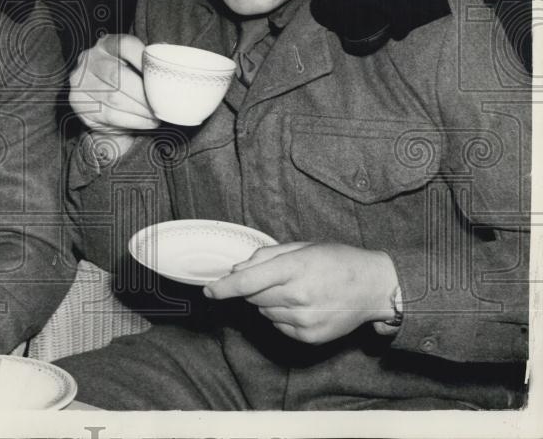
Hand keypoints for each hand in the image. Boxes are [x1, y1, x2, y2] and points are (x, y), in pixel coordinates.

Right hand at [68, 34, 158, 133]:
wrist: (100, 102)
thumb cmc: (125, 79)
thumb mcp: (133, 64)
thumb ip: (150, 60)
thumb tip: (174, 57)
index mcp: (105, 44)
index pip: (125, 45)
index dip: (144, 58)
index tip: (162, 73)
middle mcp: (89, 60)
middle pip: (118, 76)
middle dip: (144, 93)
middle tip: (162, 104)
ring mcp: (81, 83)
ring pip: (114, 98)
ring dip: (140, 110)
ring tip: (157, 115)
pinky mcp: (80, 105)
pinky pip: (110, 115)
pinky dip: (133, 121)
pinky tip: (146, 122)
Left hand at [203, 242, 399, 343]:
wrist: (374, 287)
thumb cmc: (338, 261)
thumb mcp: (303, 247)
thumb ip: (267, 256)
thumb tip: (238, 268)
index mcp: (295, 269)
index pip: (247, 282)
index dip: (224, 287)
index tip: (209, 290)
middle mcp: (298, 296)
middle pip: (253, 297)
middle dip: (254, 287)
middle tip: (277, 278)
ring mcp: (304, 320)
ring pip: (264, 312)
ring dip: (269, 301)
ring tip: (296, 290)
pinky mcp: (309, 336)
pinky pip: (278, 325)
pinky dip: (282, 315)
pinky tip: (302, 305)